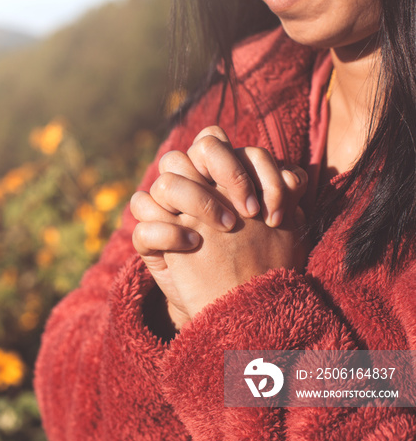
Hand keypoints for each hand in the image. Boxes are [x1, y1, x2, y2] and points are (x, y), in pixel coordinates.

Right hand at [131, 127, 308, 326]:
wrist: (233, 300)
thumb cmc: (254, 254)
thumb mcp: (278, 225)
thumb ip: (286, 194)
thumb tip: (296, 176)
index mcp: (208, 174)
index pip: (211, 141)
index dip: (239, 162)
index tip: (268, 202)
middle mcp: (183, 187)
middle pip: (183, 156)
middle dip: (222, 178)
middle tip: (250, 212)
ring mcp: (162, 213)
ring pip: (164, 185)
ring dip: (199, 202)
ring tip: (228, 228)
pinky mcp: (149, 241)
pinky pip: (144, 227)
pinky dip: (169, 233)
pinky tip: (194, 244)